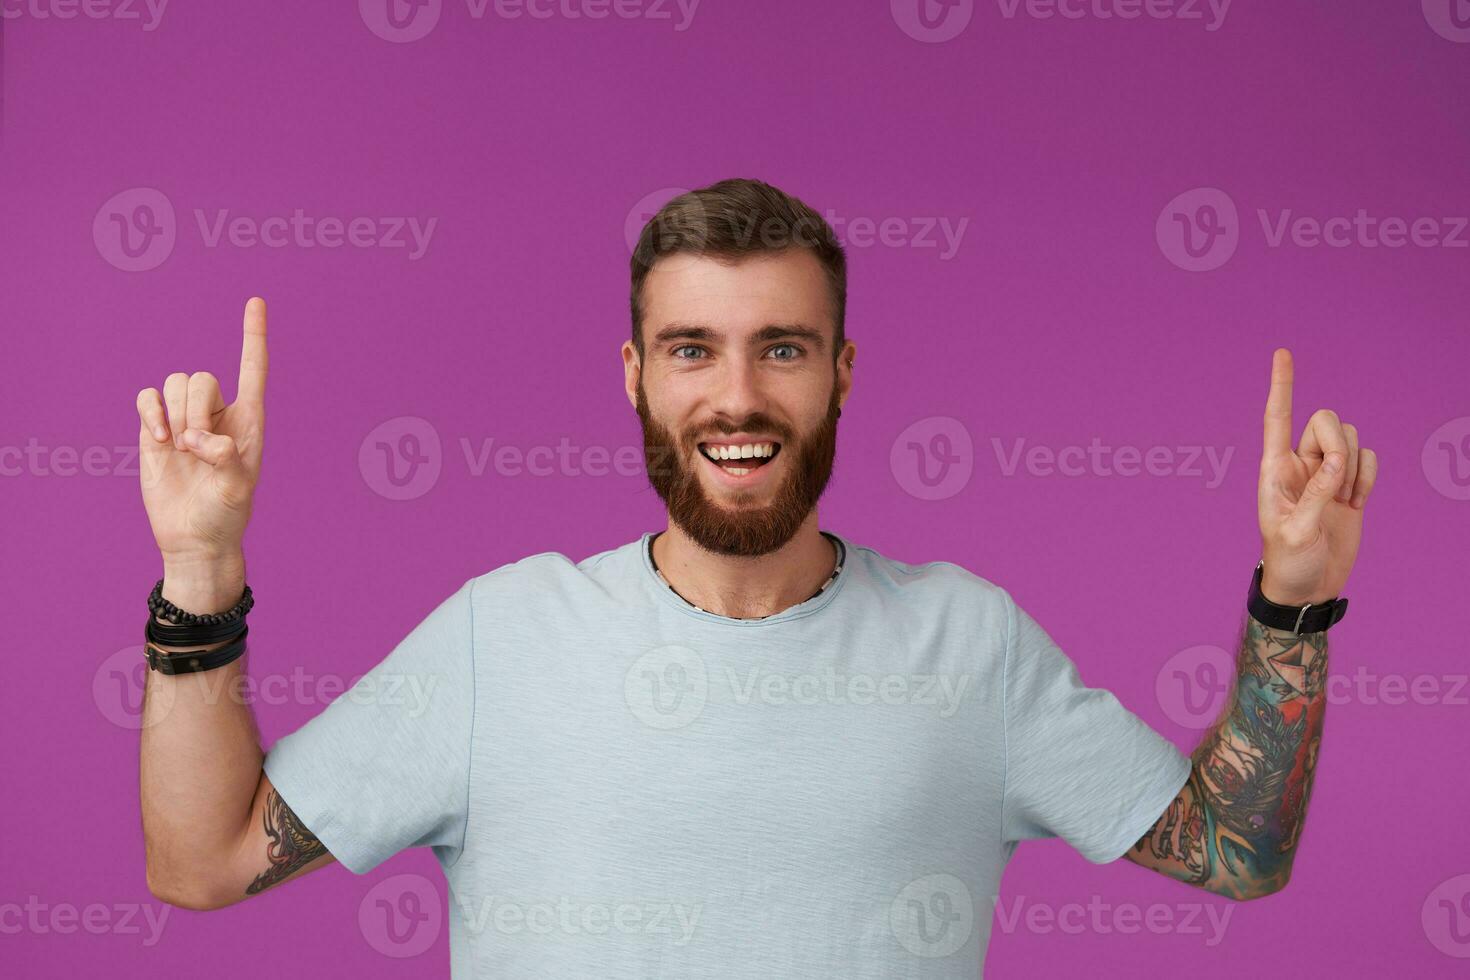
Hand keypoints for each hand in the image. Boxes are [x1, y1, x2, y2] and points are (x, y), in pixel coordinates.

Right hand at [136, 298, 268, 562]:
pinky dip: (150, 411)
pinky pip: (147, 397)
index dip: (253, 335)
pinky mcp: (156, 430)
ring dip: (175, 412)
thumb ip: (229, 461)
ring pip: (175, 383)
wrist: (193, 537)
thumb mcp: (237, 491)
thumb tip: (204, 440)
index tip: (256, 301)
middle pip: (202, 378)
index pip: (253, 369)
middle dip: (196, 409)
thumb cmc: (225, 515)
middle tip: (197, 448)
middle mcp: (218, 414)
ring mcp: (185, 420)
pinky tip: (159, 439)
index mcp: (249, 421)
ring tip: (180, 448)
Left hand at [1257, 348, 1377, 605]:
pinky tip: (1356, 503)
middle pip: (1326, 420)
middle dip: (1339, 444)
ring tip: (1342, 501)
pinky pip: (1369, 458)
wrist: (1307, 587)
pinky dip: (1369, 476)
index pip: (1276, 418)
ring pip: (1350, 438)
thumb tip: (1336, 464)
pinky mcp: (1349, 485)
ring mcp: (1325, 473)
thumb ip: (1316, 495)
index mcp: (1274, 469)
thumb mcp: (1296, 533)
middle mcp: (1299, 464)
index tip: (1282, 352)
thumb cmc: (1288, 563)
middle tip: (1336, 483)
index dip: (1281, 386)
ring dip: (1354, 466)